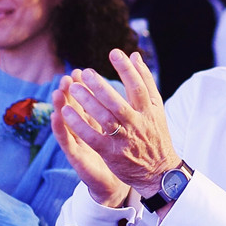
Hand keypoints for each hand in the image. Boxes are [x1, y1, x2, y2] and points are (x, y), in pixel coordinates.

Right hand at [52, 82, 128, 205]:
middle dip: (71, 91)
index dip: (83, 87)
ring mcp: (80, 144)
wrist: (117, 186)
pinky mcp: (77, 158)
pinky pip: (67, 142)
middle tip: (67, 76)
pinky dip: (60, 129)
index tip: (79, 71)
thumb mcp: (120, 132)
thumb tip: (115, 91)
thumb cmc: (120, 157)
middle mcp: (87, 132)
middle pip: (76, 108)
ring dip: (62, 106)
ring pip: (68, 122)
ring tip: (58, 91)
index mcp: (98, 124)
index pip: (89, 101)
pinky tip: (55, 116)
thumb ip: (116, 111)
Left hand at [57, 49, 179, 198]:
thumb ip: (145, 82)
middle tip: (85, 72)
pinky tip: (66, 112)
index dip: (127, 69)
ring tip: (72, 88)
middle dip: (101, 86)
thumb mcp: (156, 109)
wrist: (159, 172)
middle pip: (118, 103)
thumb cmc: (155, 135)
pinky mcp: (111, 153)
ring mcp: (124, 139)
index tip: (114, 53)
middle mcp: (138, 124)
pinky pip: (93, 137)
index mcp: (149, 111)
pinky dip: (79, 125)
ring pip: (105, 119)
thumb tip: (135, 55)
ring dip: (87, 102)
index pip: (139, 87)